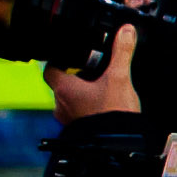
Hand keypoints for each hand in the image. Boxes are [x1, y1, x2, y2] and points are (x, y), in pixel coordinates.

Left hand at [51, 0, 147, 119]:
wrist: (119, 145)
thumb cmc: (113, 113)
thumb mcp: (119, 77)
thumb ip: (122, 52)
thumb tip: (126, 31)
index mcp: (64, 89)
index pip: (50, 70)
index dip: (58, 61)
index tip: (70, 57)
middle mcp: (61, 105)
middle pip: (61, 84)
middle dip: (76, 77)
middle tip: (95, 71)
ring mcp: (69, 119)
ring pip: (69, 100)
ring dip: (81, 93)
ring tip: (102, 88)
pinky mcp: (79, 131)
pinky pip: (78, 114)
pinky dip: (87, 108)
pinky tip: (104, 106)